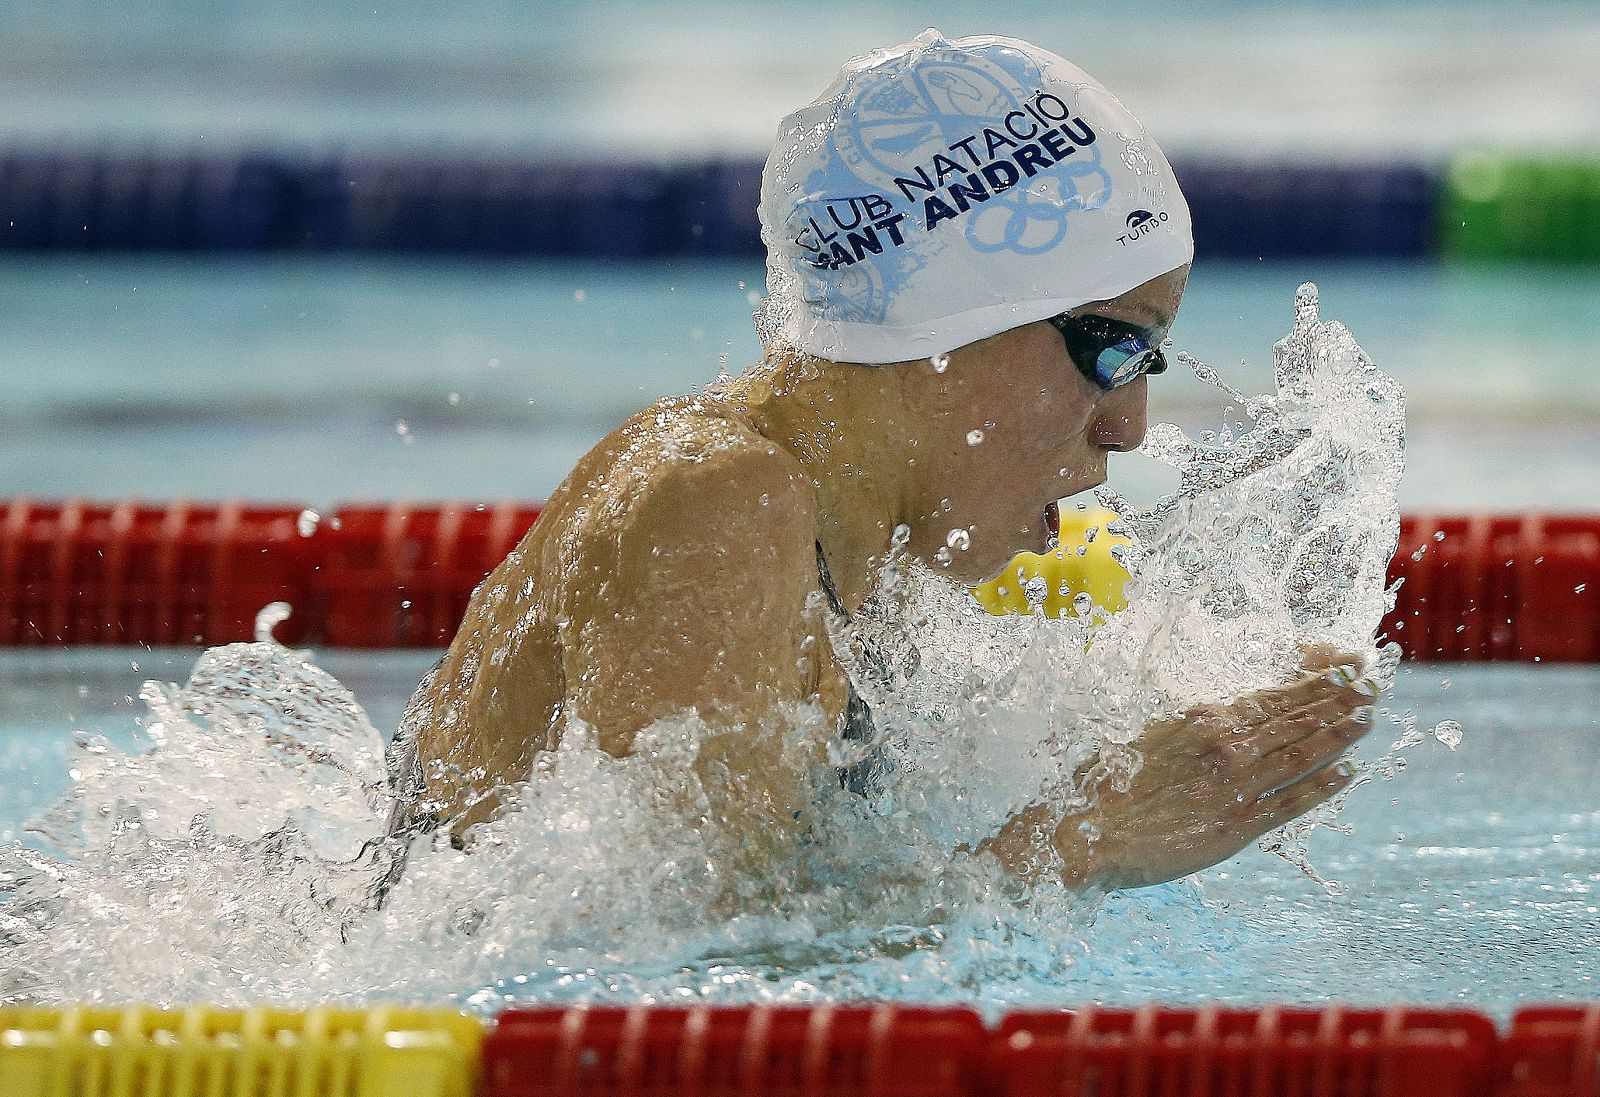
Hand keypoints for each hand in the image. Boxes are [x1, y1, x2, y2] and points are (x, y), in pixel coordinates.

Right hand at [1008, 647, 1376, 888]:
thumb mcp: (1145, 738)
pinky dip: (1323, 787)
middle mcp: (1227, 746)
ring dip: (1339, 737)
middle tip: (1373, 688)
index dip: (1315, 682)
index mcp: (1203, 719)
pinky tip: (1347, 774)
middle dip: (1339, 702)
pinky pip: (1292, 802)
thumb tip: (1210, 720)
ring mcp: (1236, 785)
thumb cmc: (1106, 783)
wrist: (1089, 832)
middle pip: (1296, 719)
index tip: (1345, 669)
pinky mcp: (1238, 825)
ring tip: (1367, 721)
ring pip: (1303, 755)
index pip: (1273, 694)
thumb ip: (1185, 730)